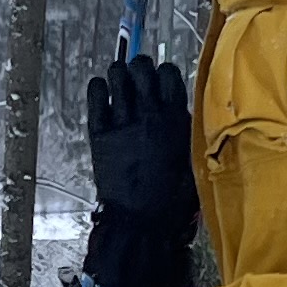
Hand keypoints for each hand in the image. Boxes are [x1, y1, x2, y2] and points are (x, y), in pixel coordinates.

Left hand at [81, 56, 199, 286]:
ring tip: (119, 80)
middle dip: (140, 67)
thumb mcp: (191, 158)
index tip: (160, 80)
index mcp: (175, 118)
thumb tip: (181, 110)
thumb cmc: (172, 196)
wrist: (141, 219)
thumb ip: (186, 130)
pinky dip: (97, 87)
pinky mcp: (99, 133)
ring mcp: (122, 121)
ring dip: (118, 73)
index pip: (169, 73)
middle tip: (138, 76)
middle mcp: (149, 113)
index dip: (163, 72)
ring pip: (117, 76)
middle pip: (142, 68)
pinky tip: (101, 89)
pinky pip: (95, 96)